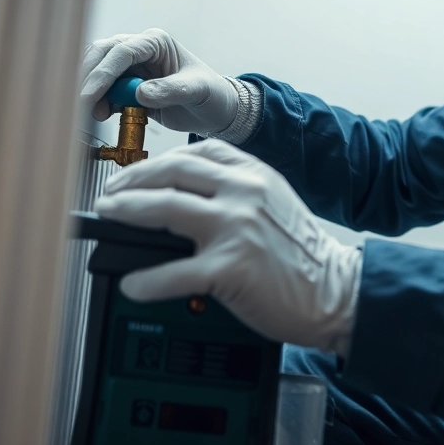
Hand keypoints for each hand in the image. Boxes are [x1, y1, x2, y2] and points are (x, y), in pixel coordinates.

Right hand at [80, 28, 237, 135]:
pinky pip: (103, 90)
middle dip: (90, 79)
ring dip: (92, 91)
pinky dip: (97, 101)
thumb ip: (171, 91)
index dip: (103, 72)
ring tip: (97, 114)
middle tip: (84, 105)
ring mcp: (130, 67)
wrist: (212, 111)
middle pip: (101, 55)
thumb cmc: (210, 94)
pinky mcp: (125, 85)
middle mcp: (139, 50)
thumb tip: (140, 93)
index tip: (90, 95)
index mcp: (156, 42)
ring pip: (96, 70)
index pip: (122, 51)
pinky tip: (102, 115)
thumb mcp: (197, 91)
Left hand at [94, 139, 361, 355]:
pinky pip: (174, 271)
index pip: (196, 153)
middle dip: (132, 180)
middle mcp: (244, 193)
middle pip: (172, 172)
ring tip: (108, 216)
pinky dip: (146, 280)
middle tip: (110, 194)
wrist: (336, 291)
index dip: (157, 161)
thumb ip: (238, 191)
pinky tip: (133, 284)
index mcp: (254, 175)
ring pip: (165, 207)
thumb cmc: (304, 255)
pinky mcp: (230, 268)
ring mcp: (236, 228)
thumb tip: (184, 197)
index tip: (136, 173)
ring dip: (128, 210)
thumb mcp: (274, 203)